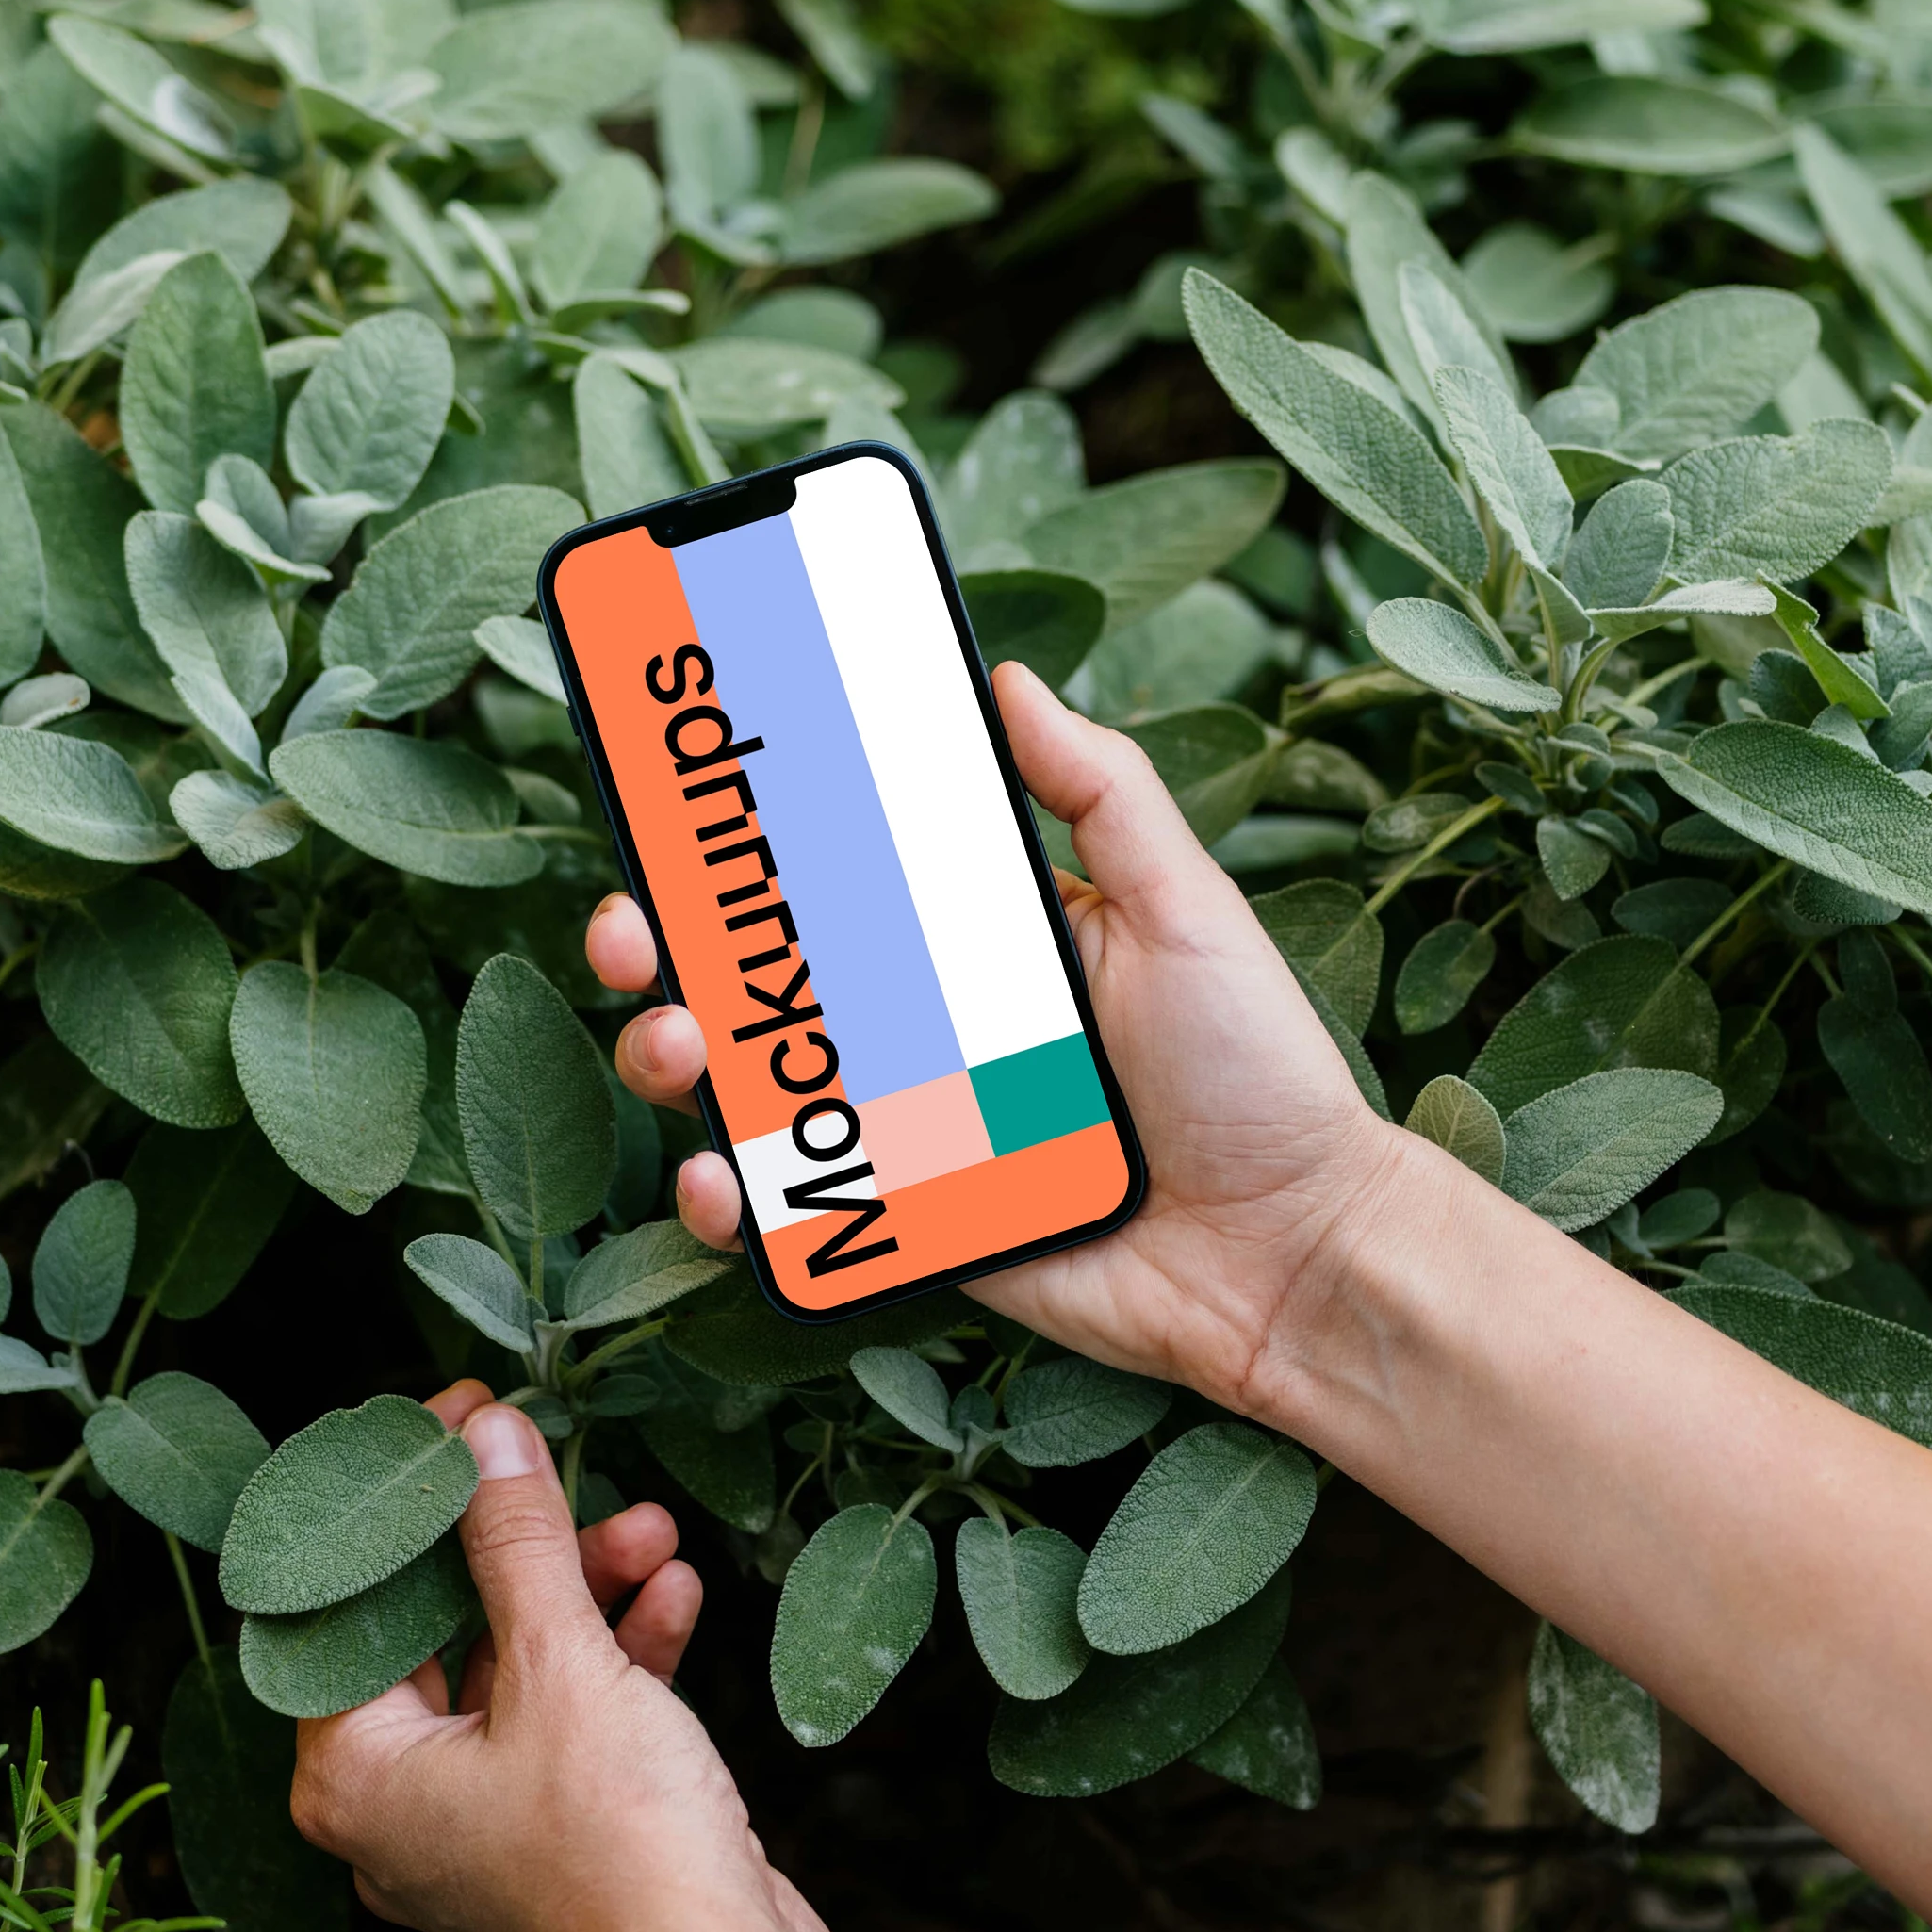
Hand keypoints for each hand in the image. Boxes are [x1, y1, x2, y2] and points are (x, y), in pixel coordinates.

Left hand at [291, 1384, 840, 1931]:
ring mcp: (481, 1830)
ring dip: (584, 1594)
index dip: (403, 1507)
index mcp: (352, 1777)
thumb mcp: (563, 1667)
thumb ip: (516, 1546)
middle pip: (438, 1634)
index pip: (346, 1607)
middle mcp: (399, 1810)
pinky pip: (570, 1722)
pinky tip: (674, 1594)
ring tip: (650, 1528)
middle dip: (518, 1549)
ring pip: (517, 1673)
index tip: (455, 1425)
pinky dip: (619, 1659)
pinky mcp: (560, 1839)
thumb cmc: (617, 1850)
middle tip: (552, 1462)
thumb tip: (483, 1438)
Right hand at [592, 660, 1410, 1421]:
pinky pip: (796, 1212)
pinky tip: (719, 1182)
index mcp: (978, 940)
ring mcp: (909, 1133)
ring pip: (752, 1089)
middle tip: (636, 929)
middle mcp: (926, 1030)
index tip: (676, 798)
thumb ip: (1101, 791)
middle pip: (759, 976)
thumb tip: (1010, 678)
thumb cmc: (1258, 1073)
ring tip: (676, 1048)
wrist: (1295, 1253)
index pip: (836, 874)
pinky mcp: (911, 1229)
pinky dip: (733, 1201)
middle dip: (668, 944)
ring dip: (677, 1058)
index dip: (745, 842)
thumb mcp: (1184, 906)